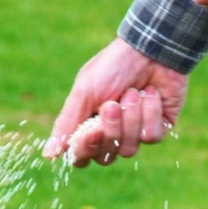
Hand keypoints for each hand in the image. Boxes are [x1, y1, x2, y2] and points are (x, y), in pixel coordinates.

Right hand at [42, 37, 187, 167]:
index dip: (86, 148)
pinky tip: (151, 94)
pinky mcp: (158, 129)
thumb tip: (49, 155)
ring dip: (130, 118)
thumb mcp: (85, 92)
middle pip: (106, 157)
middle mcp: (111, 135)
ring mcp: (135, 134)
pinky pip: (151, 137)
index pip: (82, 157)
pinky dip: (150, 112)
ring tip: (133, 92)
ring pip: (129, 150)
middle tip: (113, 104)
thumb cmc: (112, 68)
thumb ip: (67, 123)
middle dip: (110, 128)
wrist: (151, 50)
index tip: (92, 129)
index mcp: (88, 126)